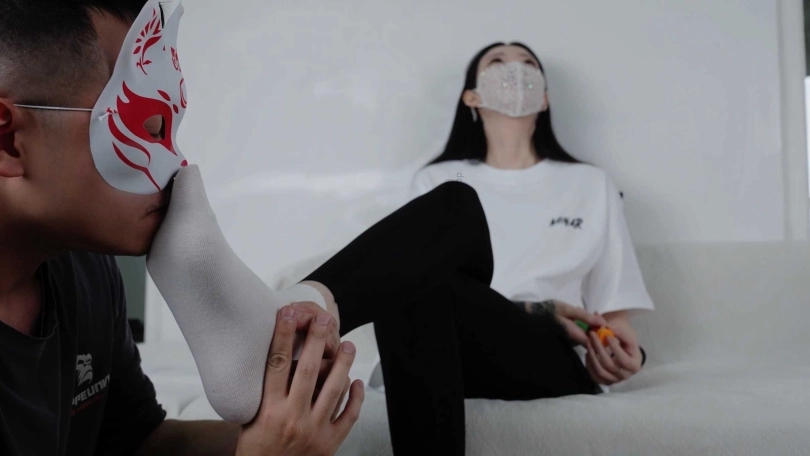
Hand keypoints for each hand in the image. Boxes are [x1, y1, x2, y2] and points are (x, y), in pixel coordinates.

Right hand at [235, 305, 363, 455]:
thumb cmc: (255, 450)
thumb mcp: (249, 420)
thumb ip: (264, 392)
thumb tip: (275, 358)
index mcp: (268, 411)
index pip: (277, 364)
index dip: (283, 335)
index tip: (287, 313)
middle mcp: (292, 419)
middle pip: (309, 370)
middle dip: (317, 341)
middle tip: (324, 319)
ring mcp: (314, 432)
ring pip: (334, 390)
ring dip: (343, 364)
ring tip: (348, 345)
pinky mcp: (330, 445)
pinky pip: (348, 416)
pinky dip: (355, 399)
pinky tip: (357, 382)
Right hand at [524, 300, 605, 345]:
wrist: (536, 313)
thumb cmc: (551, 310)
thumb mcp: (569, 310)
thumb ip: (585, 317)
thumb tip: (602, 323)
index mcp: (576, 336)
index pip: (597, 342)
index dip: (604, 334)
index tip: (605, 322)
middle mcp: (575, 340)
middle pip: (594, 338)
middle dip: (598, 326)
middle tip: (596, 313)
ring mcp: (573, 339)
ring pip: (589, 334)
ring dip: (592, 323)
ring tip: (590, 312)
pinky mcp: (571, 335)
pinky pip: (583, 331)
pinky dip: (586, 323)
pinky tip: (582, 314)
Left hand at [584, 321, 642, 384]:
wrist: (623, 349)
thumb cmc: (625, 340)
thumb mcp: (626, 333)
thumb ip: (618, 330)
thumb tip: (605, 326)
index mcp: (635, 364)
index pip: (624, 359)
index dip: (615, 348)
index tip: (607, 335)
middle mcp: (626, 375)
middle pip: (610, 365)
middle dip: (599, 348)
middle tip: (592, 335)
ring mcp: (615, 380)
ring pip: (601, 371)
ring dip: (592, 355)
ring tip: (589, 342)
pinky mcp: (606, 381)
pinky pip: (595, 376)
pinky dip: (589, 365)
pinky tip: (589, 353)